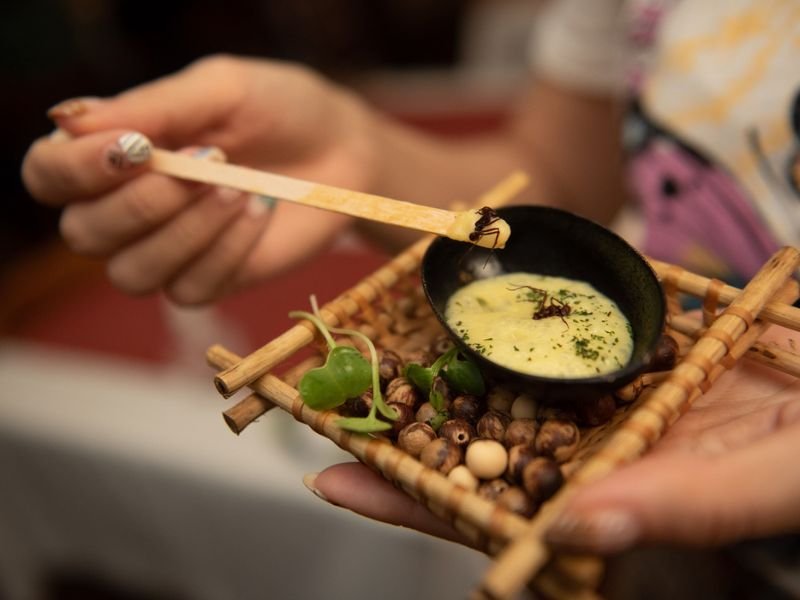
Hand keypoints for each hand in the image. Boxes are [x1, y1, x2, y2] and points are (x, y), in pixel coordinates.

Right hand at [22, 55, 376, 303]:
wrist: (342, 150)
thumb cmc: (277, 109)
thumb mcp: (219, 89)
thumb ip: (151, 108)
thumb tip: (68, 120)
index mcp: (112, 154)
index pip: (49, 176)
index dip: (77, 169)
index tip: (136, 148)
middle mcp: (126, 209)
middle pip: (85, 234)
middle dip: (143, 203)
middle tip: (206, 163)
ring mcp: (168, 251)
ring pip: (133, 273)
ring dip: (186, 230)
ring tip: (238, 186)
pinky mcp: (211, 280)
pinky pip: (191, 288)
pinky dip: (227, 249)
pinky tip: (259, 209)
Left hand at [308, 325, 799, 553]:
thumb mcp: (760, 479)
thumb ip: (676, 509)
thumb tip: (569, 531)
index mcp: (609, 498)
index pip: (492, 511)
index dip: (414, 502)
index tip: (335, 480)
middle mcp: (593, 449)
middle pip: (481, 443)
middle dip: (407, 426)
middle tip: (326, 398)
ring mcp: (607, 395)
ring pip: (508, 384)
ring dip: (446, 367)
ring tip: (373, 345)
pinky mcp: (628, 346)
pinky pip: (552, 334)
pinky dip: (509, 321)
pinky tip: (465, 301)